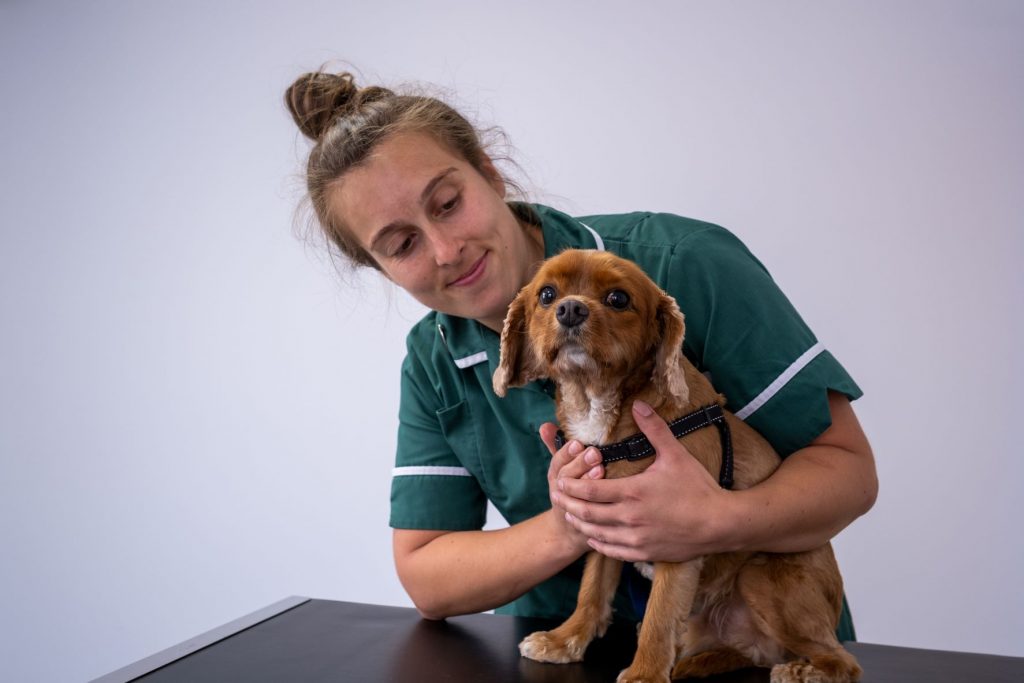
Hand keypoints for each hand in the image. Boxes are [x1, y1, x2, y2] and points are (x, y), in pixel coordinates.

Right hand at [539, 423, 599, 556]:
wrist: (568, 532)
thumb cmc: (569, 491)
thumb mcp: (561, 469)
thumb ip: (556, 447)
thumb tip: (545, 425)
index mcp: (557, 475)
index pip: (558, 462)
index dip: (566, 453)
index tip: (578, 443)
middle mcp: (560, 491)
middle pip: (567, 477)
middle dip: (580, 464)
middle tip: (594, 453)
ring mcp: (571, 509)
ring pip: (577, 495)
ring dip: (588, 482)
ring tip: (601, 469)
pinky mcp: (585, 525)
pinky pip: (590, 516)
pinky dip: (597, 506)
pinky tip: (610, 497)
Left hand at [551, 401, 731, 562]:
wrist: (719, 524)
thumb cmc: (698, 487)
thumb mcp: (675, 454)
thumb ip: (654, 429)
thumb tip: (638, 404)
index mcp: (633, 492)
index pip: (590, 489)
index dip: (572, 486)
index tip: (560, 480)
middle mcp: (630, 517)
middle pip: (587, 512)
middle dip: (568, 503)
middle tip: (555, 496)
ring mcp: (636, 538)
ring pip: (597, 533)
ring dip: (580, 524)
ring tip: (568, 514)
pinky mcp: (644, 552)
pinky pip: (613, 550)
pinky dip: (598, 543)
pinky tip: (593, 537)